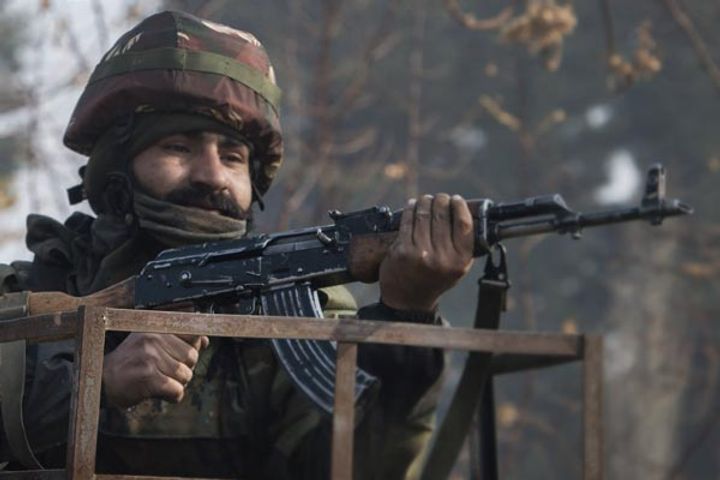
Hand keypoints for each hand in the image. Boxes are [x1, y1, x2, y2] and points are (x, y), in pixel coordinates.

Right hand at [102, 332, 209, 407]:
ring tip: (158, 381)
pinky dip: (173, 396)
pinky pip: (177, 390)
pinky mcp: (148, 378)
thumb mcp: (151, 342)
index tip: (181, 354)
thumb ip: (179, 338)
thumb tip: (205, 340)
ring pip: (186, 375)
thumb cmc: (130, 361)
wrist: (100, 380)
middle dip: (184, 368)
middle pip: (192, 356)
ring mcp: (150, 357)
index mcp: (156, 326)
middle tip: (163, 372)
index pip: (193, 331)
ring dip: (177, 383)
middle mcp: (153, 338)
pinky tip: (159, 392)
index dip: (192, 346)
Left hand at [379, 194, 473, 312]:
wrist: (409, 299)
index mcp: (460, 260)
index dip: (460, 206)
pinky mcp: (402, 251)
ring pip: (424, 214)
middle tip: (439, 198)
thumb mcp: (457, 266)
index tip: (456, 199)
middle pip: (443, 215)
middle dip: (441, 200)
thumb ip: (462, 243)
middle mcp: (442, 257)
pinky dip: (410, 209)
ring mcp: (421, 253)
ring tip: (426, 200)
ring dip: (425, 202)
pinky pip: (407, 221)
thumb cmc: (435, 278)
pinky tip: (413, 205)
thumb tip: (462, 209)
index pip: (464, 223)